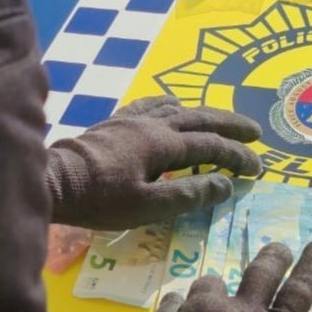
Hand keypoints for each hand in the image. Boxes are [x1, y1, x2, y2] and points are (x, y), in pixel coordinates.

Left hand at [44, 96, 262, 229]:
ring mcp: (131, 119)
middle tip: (256, 132)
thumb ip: (188, 196)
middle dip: (230, 125)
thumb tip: (225, 185)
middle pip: (200, 119)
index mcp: (163, 144)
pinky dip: (170, 104)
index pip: (211, 147)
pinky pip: (150, 104)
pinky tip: (172, 105)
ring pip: (177, 108)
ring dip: (204, 114)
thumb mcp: (147, 207)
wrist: (53, 181)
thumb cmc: (98, 199)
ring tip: (220, 121)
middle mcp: (151, 124)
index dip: (237, 157)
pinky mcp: (115, 122)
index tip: (258, 168)